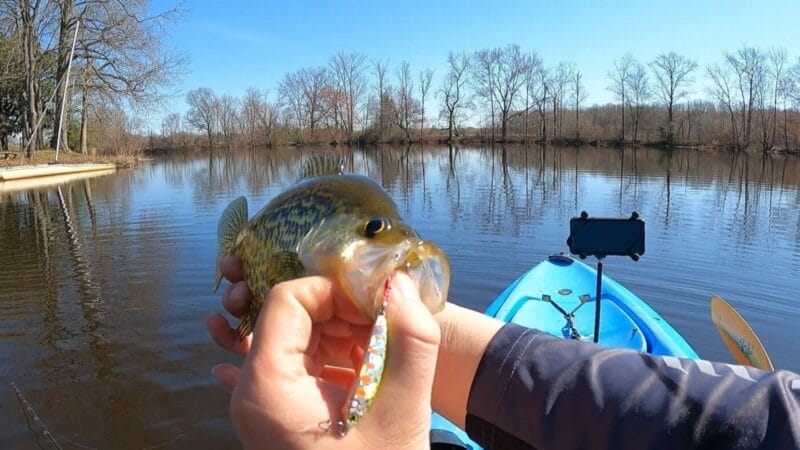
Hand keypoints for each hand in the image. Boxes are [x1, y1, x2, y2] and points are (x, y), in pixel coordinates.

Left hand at [206, 257, 440, 448]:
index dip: (334, 293)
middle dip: (342, 313)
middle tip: (386, 330)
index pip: (286, 300)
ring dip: (345, 335)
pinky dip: (339, 358)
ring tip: (384, 354)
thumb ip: (412, 340)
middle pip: (291, 317)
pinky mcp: (283, 413)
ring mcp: (265, 404)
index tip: (376, 308)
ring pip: (300, 338)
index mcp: (267, 387)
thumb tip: (401, 282)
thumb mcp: (402, 410)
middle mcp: (254, 391)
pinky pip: (306, 365)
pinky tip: (371, 372)